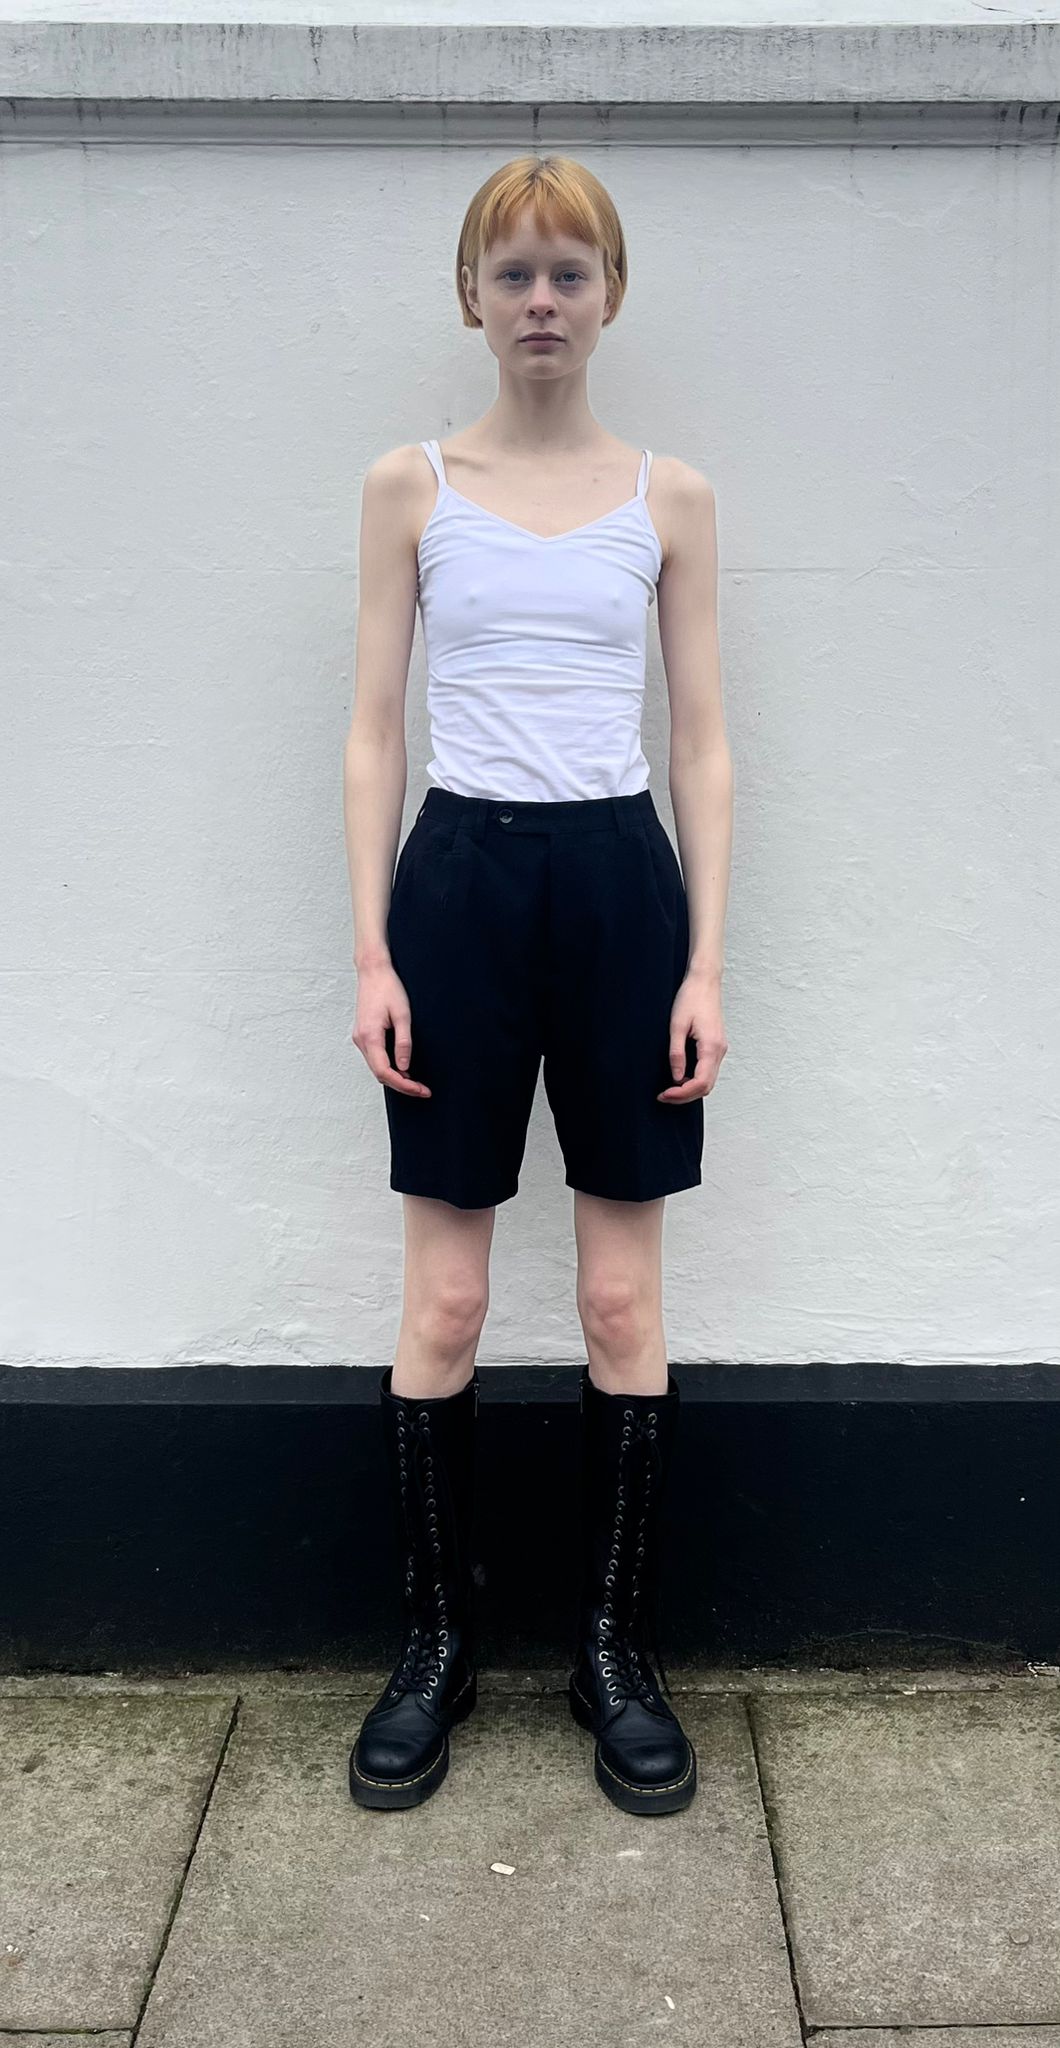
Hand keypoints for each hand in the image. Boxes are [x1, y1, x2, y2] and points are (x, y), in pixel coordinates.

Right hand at [351, 961, 431, 1097]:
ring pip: (376, 1067)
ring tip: (416, 1082)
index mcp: (370, 1036)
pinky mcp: (363, 1035)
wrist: (373, 971)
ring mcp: (360, 1038)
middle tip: (422, 1090)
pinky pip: (375, 1058)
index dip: (404, 1085)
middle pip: (379, 1074)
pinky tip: (403, 1068)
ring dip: (395, 1077)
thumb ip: (404, 1043)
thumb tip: (404, 1067)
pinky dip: (388, 1067)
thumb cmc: (388, 988)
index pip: (385, 1072)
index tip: (420, 1090)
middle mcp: (361, 1040)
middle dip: (401, 1085)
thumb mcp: (403, 1015)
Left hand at [657, 969, 726, 1102]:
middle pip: (706, 1086)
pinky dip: (695, 1079)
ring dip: (690, 1089)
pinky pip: (708, 1070)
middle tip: (664, 1096)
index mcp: (711, 1047)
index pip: (700, 1082)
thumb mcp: (677, 1025)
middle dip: (685, 1096)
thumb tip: (676, 1077)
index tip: (664, 1095)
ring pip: (709, 1080)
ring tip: (669, 1089)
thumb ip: (677, 1053)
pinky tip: (679, 1077)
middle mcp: (719, 1051)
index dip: (681, 1093)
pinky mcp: (716, 1046)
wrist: (704, 981)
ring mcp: (720, 1049)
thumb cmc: (691, 998)